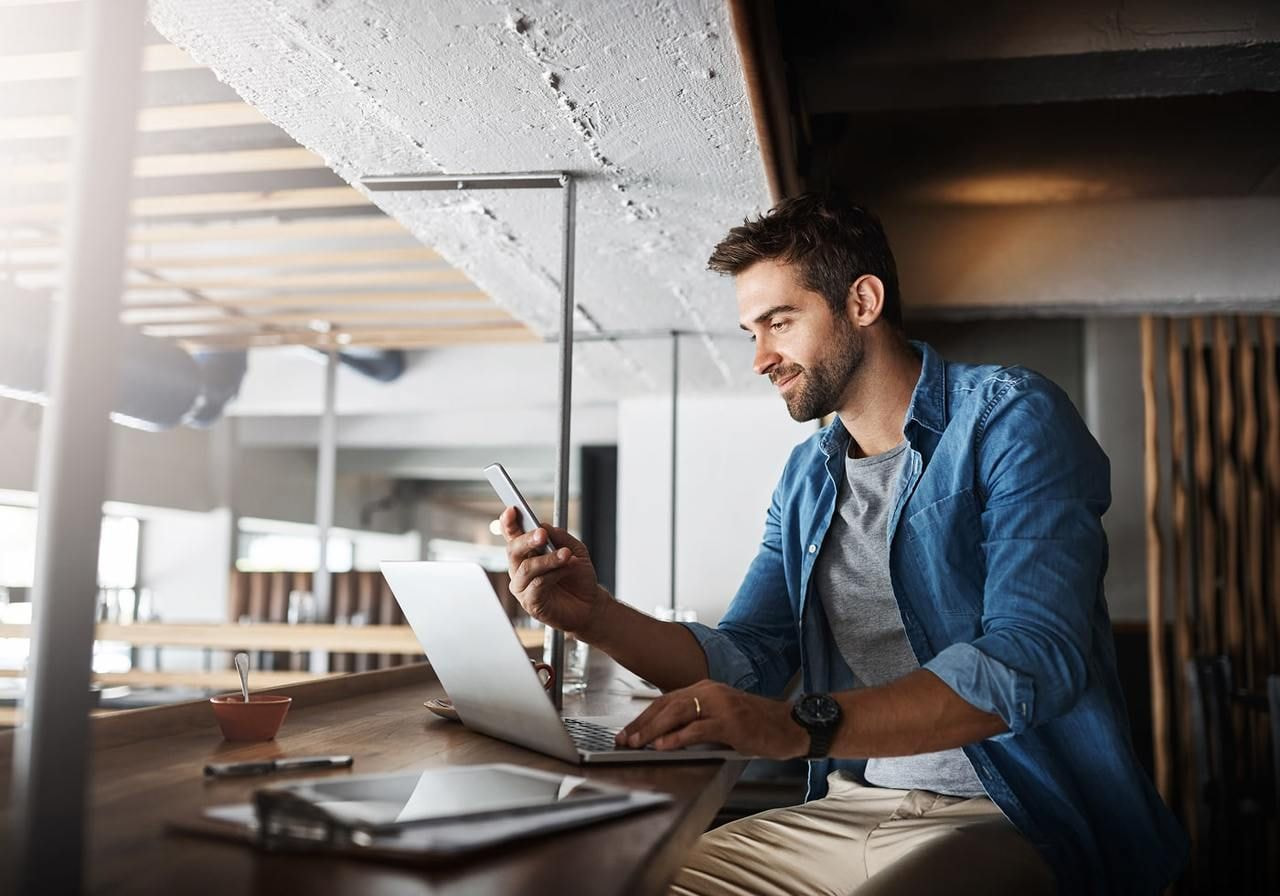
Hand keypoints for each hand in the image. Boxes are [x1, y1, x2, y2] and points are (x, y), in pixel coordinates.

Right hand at [500, 507, 610, 638]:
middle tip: (542, 534)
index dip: (509, 523)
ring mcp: (523, 587)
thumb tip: (543, 526)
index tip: (512, 509)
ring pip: (526, 568)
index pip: (513, 536)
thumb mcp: (575, 550)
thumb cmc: (578, 577)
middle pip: (513, 550)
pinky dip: (554, 574)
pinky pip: (537, 585)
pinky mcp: (530, 603)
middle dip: (527, 540)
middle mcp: (521, 569)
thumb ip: (559, 537)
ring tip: (566, 554)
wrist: (590, 604)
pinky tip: (567, 569)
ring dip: (547, 559)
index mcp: (528, 553)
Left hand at [615, 680, 807, 759]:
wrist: (790, 726)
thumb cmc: (756, 725)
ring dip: (652, 730)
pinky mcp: (731, 722)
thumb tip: (663, 738)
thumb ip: (695, 722)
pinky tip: (663, 747)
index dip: (642, 718)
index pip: (665, 701)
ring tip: (636, 743)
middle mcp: (710, 692)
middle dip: (641, 724)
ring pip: (677, 714)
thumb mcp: (721, 718)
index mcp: (705, 688)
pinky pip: (698, 729)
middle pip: (665, 705)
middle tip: (623, 740)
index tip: (626, 733)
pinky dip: (677, 738)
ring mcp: (721, 705)